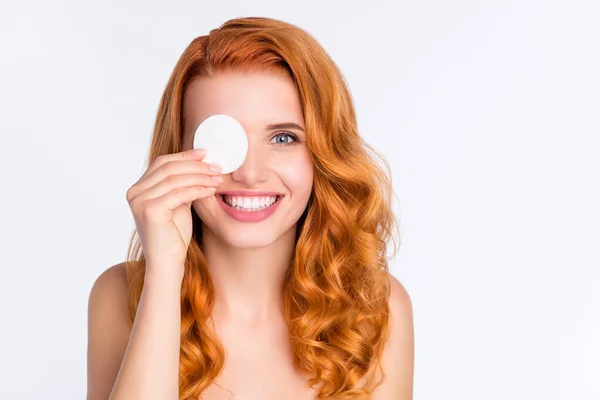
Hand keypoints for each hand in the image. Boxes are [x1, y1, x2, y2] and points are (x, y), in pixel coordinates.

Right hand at [125, 148, 221, 278]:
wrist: (167, 263)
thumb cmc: (174, 236)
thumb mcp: (178, 203)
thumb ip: (182, 184)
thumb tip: (201, 162)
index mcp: (138, 188)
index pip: (162, 163)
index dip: (185, 155)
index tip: (205, 153)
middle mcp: (135, 193)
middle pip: (169, 168)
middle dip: (195, 165)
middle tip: (216, 166)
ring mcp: (140, 201)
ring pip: (175, 179)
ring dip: (200, 176)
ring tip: (217, 178)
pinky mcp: (150, 210)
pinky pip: (179, 193)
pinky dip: (198, 189)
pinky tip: (211, 190)